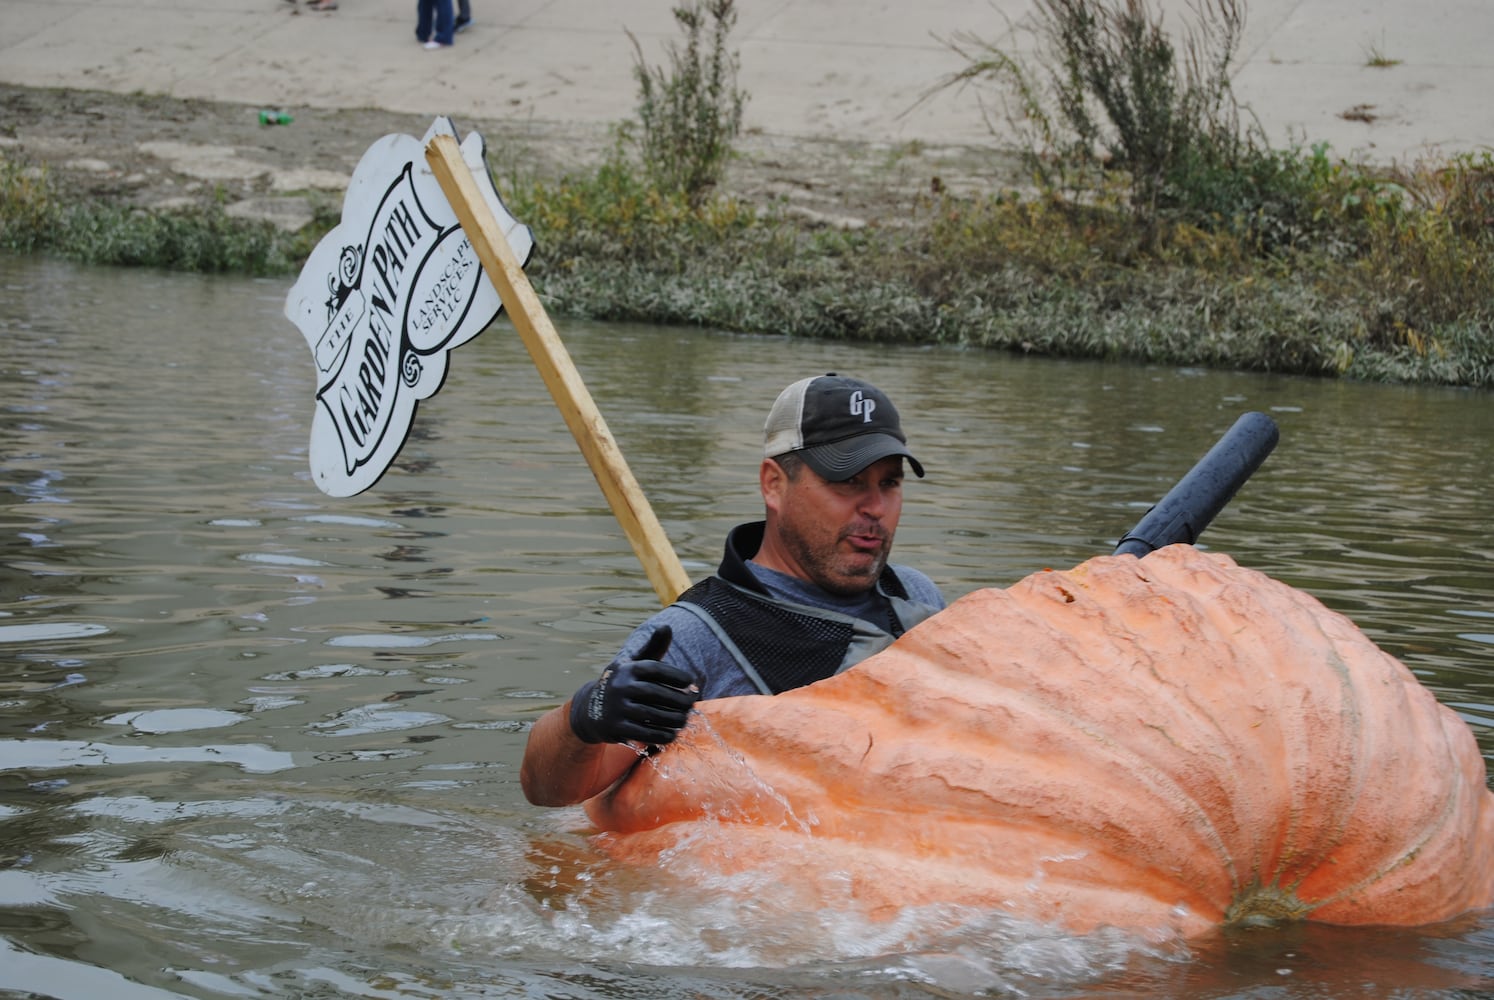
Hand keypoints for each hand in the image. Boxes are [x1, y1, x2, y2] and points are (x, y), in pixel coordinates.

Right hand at [567, 626, 700, 745]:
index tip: (691, 682)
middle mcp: (621, 687)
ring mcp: (617, 708)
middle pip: (656, 694)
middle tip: (692, 704)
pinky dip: (661, 735)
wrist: (590, 709)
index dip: (676, 675)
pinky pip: (644, 733)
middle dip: (678, 700)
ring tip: (685, 720)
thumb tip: (666, 627)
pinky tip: (673, 734)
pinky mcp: (616, 728)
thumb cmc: (622, 683)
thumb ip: (652, 647)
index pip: (656, 669)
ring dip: (673, 719)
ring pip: (652, 715)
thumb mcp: (633, 663)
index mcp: (627, 669)